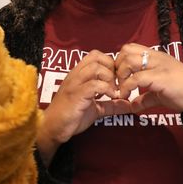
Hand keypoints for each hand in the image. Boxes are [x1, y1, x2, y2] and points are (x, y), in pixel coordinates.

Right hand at [38, 50, 129, 164]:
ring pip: (96, 67)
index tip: (116, 80)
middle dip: (111, 68)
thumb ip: (111, 105)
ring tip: (113, 92)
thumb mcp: (96, 109)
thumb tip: (129, 105)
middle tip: (116, 85)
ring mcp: (75, 84)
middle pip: (97, 57)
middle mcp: (76, 75)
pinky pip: (94, 85)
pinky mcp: (76, 95)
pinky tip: (111, 98)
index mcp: (79, 74)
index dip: (110, 64)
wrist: (53, 128)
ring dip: (109, 79)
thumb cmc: (72, 117)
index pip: (96, 55)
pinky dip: (107, 90)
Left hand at [114, 43, 182, 114]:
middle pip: (126, 51)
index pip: (130, 48)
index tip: (119, 78)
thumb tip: (133, 106)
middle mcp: (156, 57)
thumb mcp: (160, 93)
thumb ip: (145, 97)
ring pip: (129, 61)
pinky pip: (136, 78)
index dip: (120, 61)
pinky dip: (127, 87)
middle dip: (117, 67)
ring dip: (121, 77)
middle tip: (118, 83)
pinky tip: (127, 97)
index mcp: (156, 57)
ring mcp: (158, 66)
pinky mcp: (160, 77)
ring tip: (122, 90)